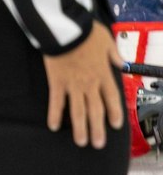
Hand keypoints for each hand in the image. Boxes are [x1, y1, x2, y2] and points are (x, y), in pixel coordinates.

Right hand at [44, 21, 126, 149]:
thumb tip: (121, 63)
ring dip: (80, 128)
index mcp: (104, 74)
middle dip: (97, 129)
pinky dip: (55, 114)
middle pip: (96, 110)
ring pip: (78, 111)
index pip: (112, 98)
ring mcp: (73, 85)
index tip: (115, 125)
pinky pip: (56, 101)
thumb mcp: (106, 40)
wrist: (66, 30)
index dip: (114, 113)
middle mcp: (90, 83)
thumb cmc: (86, 33)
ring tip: (81, 142)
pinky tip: (54, 126)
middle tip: (98, 144)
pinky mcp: (57, 82)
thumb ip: (114, 54)